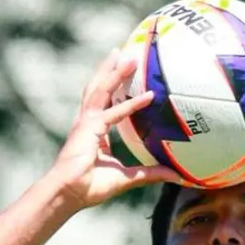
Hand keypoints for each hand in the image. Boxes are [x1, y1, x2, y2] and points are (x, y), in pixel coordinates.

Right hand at [51, 49, 181, 207]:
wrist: (69, 193)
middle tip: (121, 51)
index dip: (113, 88)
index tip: (122, 74)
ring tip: (127, 55)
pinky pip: (114, 113)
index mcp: (94, 131)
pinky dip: (131, 105)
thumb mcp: (127, 178)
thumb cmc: (91, 187)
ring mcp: (87, 123)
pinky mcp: (90, 129)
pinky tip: (148, 96)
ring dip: (115, 73)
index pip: (104, 103)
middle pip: (99, 88)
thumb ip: (149, 174)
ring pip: (102, 91)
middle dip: (109, 69)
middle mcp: (88, 122)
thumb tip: (175, 175)